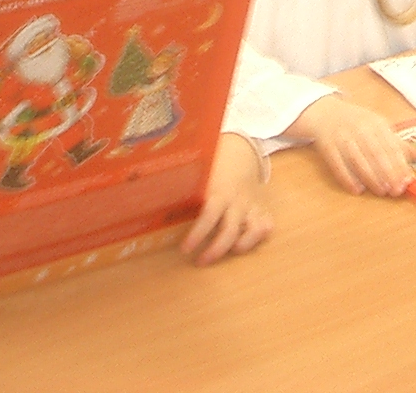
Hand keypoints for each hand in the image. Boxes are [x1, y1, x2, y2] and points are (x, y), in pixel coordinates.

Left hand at [180, 133, 273, 263]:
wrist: (240, 153)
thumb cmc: (213, 168)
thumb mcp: (199, 176)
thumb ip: (181, 188)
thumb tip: (150, 199)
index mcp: (219, 192)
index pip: (209, 215)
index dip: (197, 234)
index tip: (184, 249)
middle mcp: (237, 201)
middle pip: (231, 229)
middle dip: (216, 249)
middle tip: (200, 262)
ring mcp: (251, 206)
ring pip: (254, 229)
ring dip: (244, 245)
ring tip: (231, 253)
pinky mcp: (261, 210)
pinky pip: (266, 225)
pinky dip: (260, 236)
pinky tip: (247, 244)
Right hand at [284, 93, 414, 196]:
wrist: (326, 113)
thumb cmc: (358, 123)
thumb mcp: (379, 128)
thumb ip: (399, 144)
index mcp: (376, 124)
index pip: (391, 145)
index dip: (400, 164)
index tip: (408, 180)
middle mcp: (360, 129)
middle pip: (375, 152)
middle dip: (388, 172)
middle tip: (397, 190)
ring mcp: (342, 137)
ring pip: (358, 159)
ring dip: (371, 176)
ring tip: (381, 191)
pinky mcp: (327, 146)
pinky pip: (337, 163)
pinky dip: (347, 177)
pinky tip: (356, 189)